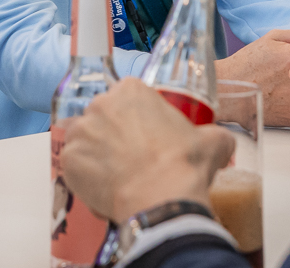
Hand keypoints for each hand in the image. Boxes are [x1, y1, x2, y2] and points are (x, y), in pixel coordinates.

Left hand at [60, 79, 233, 223]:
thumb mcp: (213, 141)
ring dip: (96, 154)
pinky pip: (73, 166)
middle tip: (131, 158)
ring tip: (117, 176)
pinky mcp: (69, 160)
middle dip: (113, 135)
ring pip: (84, 140)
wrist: (162, 199)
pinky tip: (105, 189)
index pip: (128, 98)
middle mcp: (100, 103)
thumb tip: (220, 140)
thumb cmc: (184, 166)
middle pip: (102, 117)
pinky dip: (85, 178)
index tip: (144, 137)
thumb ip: (213, 133)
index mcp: (131, 90)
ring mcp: (81, 131)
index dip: (136, 119)